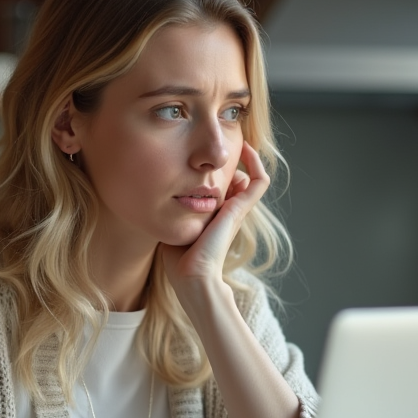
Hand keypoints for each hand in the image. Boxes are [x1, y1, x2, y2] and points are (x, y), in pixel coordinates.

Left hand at [159, 141, 269, 291]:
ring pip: (251, 178)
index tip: (198, 159)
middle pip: (236, 180)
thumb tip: (158, 200)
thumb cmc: (179, 261)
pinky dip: (256, 163)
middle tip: (216, 147)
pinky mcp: (241, 209)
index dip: (215, 174)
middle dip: (228, 163)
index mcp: (215, 218)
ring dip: (246, 159)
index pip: (223, 189)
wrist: (192, 276)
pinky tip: (245, 149)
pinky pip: (259, 181)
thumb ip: (172, 214)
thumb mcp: (174, 229)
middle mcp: (229, 212)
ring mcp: (237, 210)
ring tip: (237, 141)